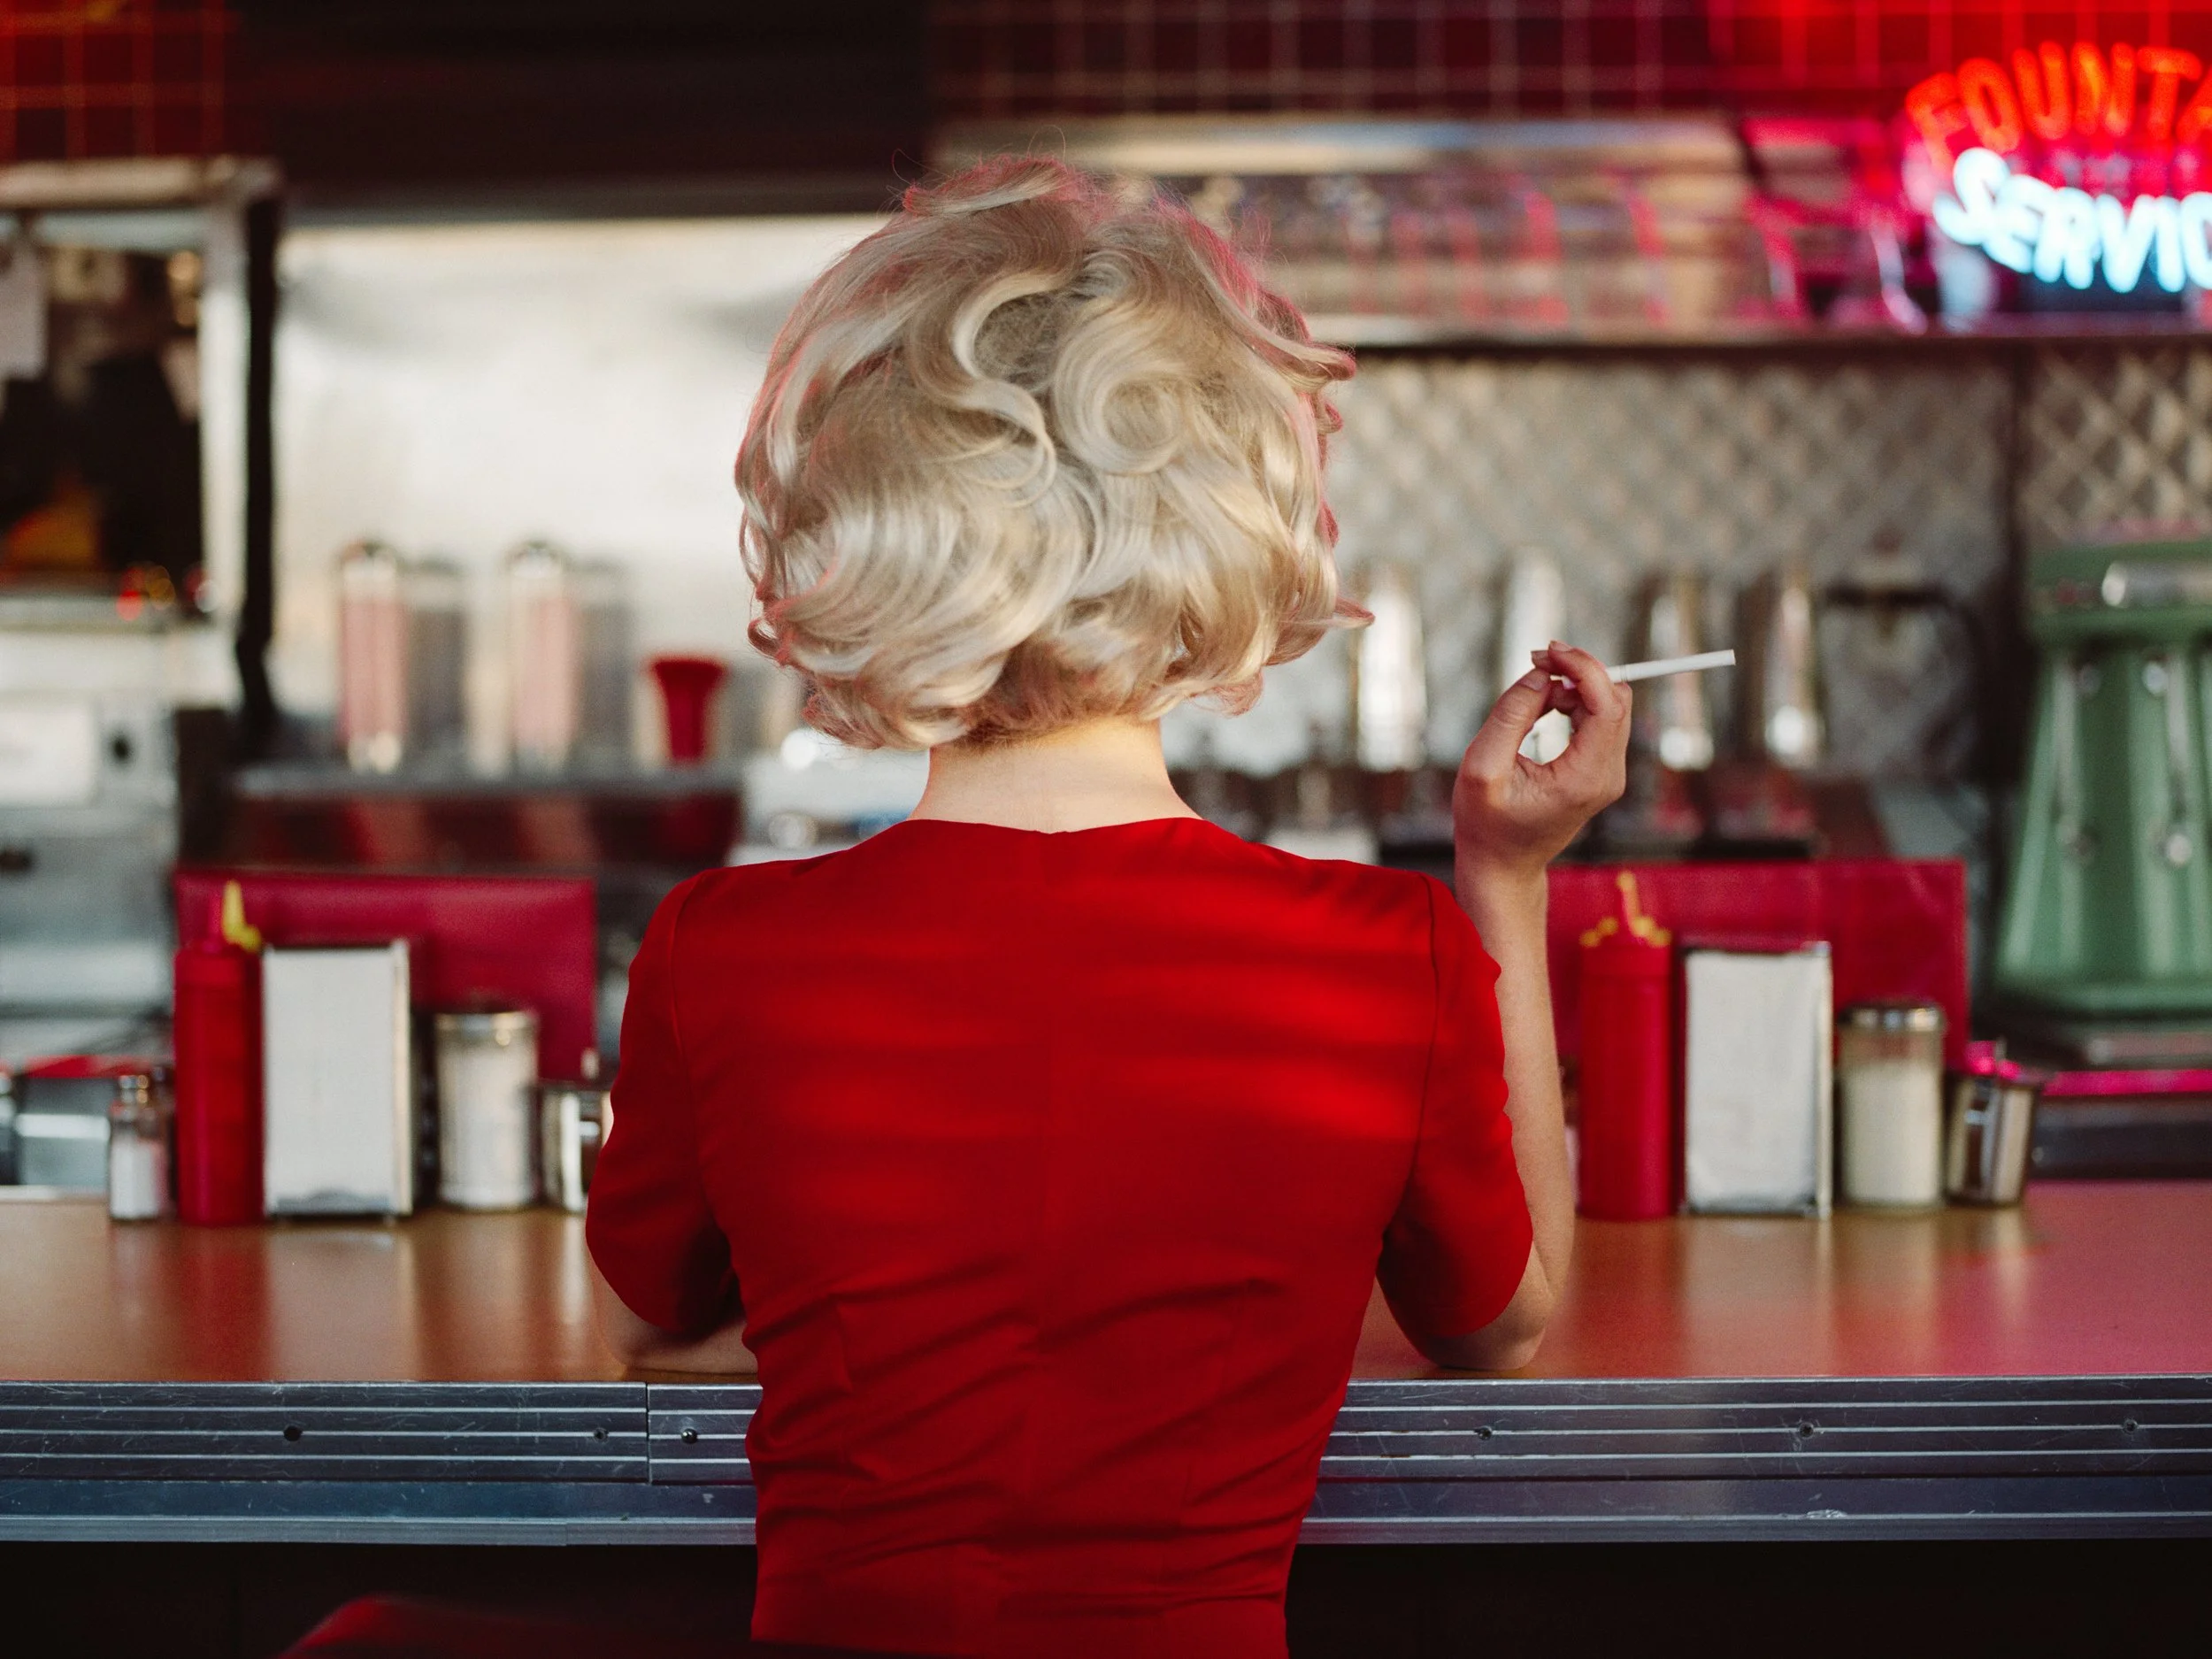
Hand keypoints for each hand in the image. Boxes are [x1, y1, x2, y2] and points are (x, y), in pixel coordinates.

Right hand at [1453, 641, 1629, 881]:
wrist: (1502, 866)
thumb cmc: (1486, 824)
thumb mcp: (1482, 767)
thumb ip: (1510, 715)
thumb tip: (1542, 675)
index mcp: (1583, 778)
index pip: (1607, 705)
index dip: (1583, 668)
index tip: (1549, 652)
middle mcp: (1607, 776)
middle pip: (1615, 700)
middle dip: (1580, 671)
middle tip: (1536, 661)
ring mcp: (1608, 775)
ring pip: (1610, 706)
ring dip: (1576, 686)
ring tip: (1532, 691)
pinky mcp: (1600, 771)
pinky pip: (1600, 720)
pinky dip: (1575, 702)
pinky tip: (1545, 706)